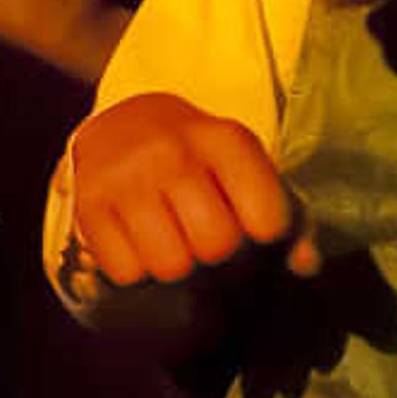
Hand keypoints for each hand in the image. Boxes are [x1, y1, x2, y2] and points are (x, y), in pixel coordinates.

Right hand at [70, 92, 313, 289]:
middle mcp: (173, 153)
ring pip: (170, 266)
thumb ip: (292, 220)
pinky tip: (137, 242)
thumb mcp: (250, 172)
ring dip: (174, 265)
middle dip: (215, 253)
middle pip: (216, 247)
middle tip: (202, 233)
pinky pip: (126, 273)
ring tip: (170, 239)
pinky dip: (135, 271)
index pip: (267, 222)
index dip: (261, 234)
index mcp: (226, 140)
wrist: (124, 124)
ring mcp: (127, 177)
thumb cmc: (202, 162)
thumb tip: (306, 267)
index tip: (248, 220)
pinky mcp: (90, 203)